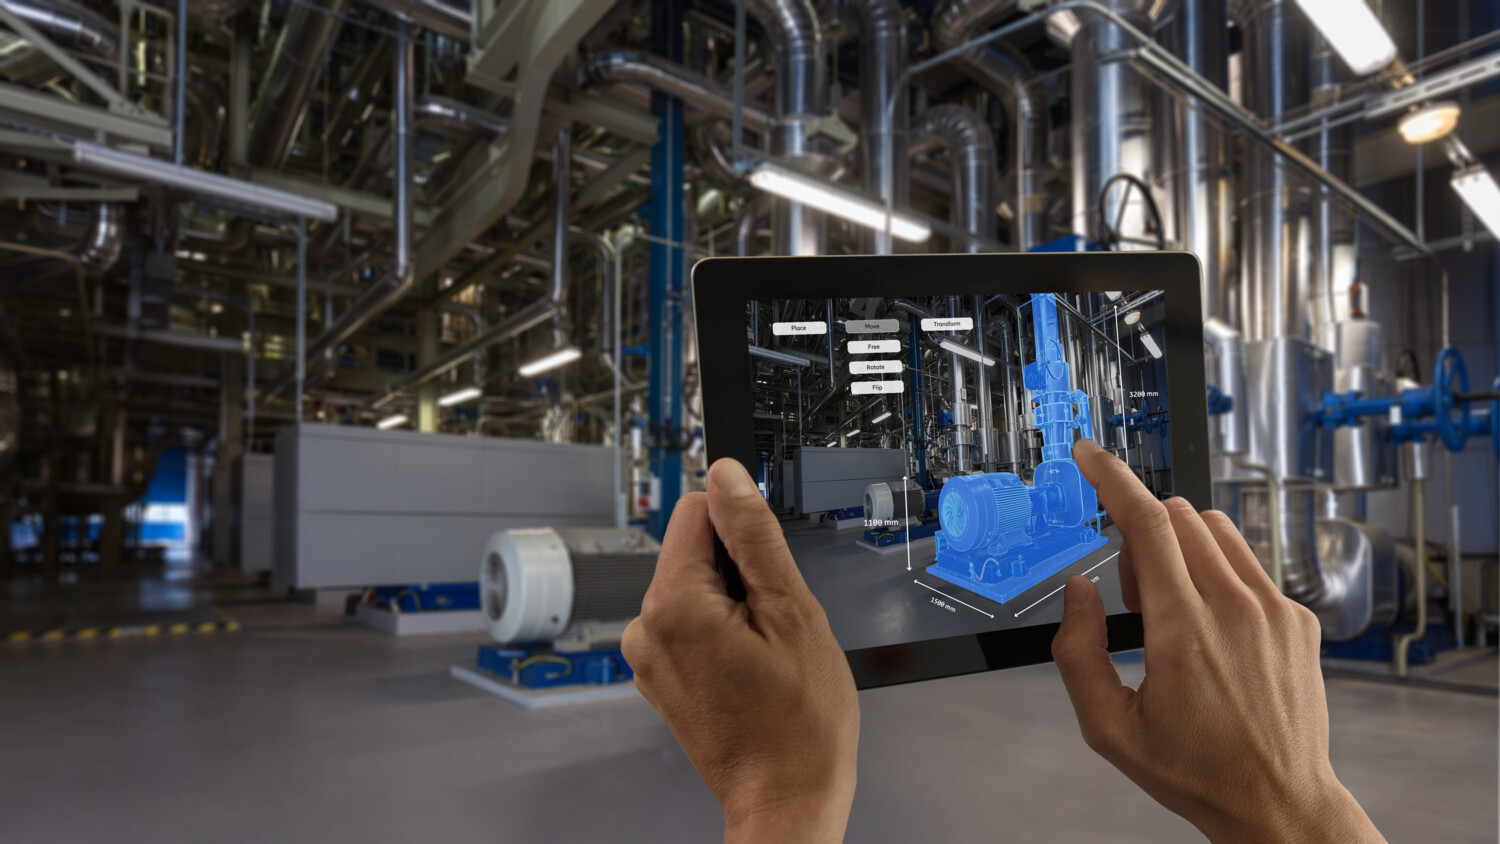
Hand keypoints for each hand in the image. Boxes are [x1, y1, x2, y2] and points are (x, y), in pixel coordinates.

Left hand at [622, 458, 857, 843]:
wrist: (787, 799)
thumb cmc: (799, 724)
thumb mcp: (792, 612)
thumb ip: (753, 536)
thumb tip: (728, 476)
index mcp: (672, 605)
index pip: (696, 509)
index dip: (741, 528)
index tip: (769, 567)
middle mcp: (645, 627)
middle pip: (694, 550)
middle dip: (740, 572)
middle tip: (775, 625)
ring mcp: (647, 655)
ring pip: (695, 587)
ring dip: (733, 604)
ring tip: (765, 653)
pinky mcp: (658, 674)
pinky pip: (689, 622)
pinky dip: (721, 631)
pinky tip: (750, 668)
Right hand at [1052, 439, 1384, 842]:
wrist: (1278, 801)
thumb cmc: (1196, 770)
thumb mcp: (1107, 726)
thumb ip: (1077, 652)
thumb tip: (1079, 592)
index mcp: (1183, 630)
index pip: (1147, 523)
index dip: (1112, 479)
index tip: (1089, 455)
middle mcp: (1234, 608)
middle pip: (1178, 517)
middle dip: (1140, 536)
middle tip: (1133, 596)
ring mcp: (1273, 609)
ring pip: (1214, 529)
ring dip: (1179, 547)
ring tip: (1173, 609)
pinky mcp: (1297, 617)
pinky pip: (1247, 560)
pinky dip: (1216, 569)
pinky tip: (1210, 623)